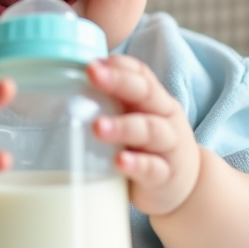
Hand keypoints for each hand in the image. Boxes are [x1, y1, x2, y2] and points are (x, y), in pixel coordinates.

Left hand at [88, 55, 199, 215]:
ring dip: (122, 126)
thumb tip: (62, 86)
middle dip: (118, 81)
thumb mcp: (135, 119)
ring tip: (97, 126)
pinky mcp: (165, 176)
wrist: (186, 185)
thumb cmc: (149, 145)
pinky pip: (152, 168)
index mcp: (154, 100)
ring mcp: (168, 147)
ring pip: (149, 130)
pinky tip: (120, 162)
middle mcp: (165, 117)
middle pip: (145, 93)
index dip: (118, 65)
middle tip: (91, 73)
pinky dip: (136, 164)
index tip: (91, 62)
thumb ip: (110, 104)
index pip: (140, 73)